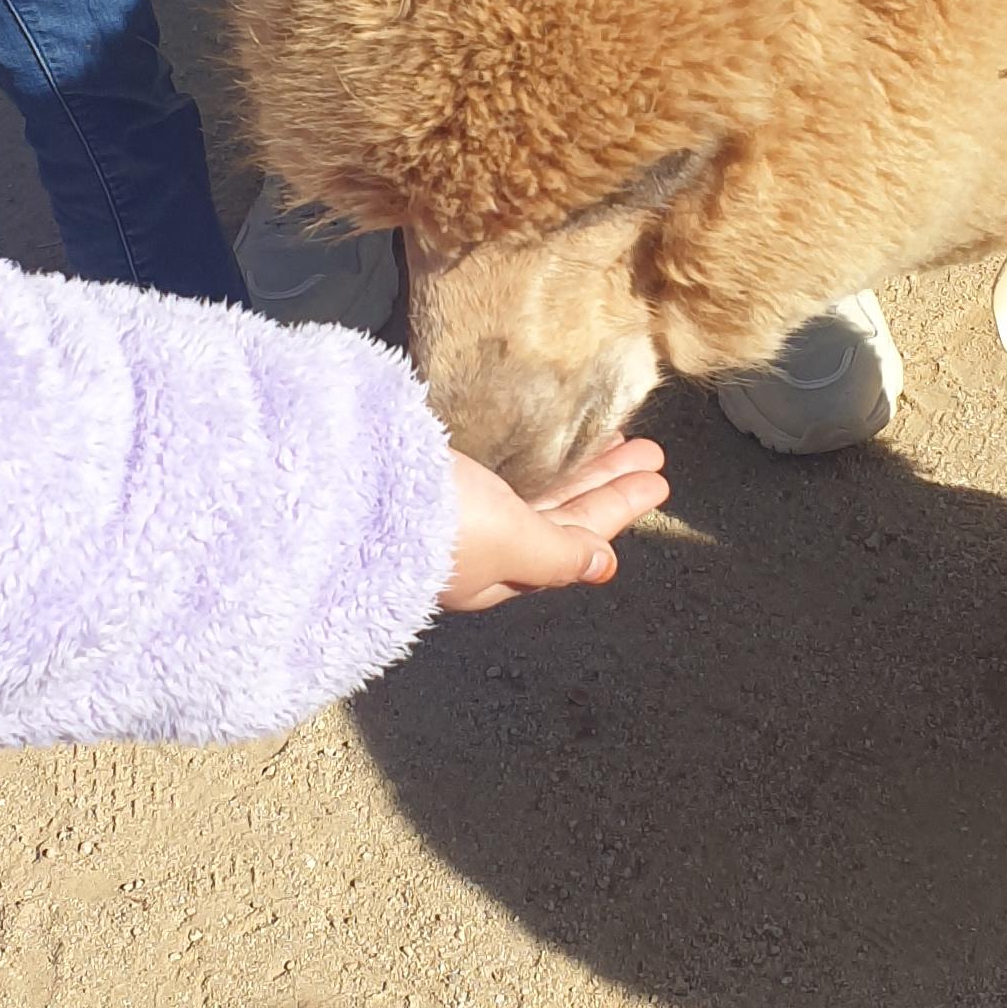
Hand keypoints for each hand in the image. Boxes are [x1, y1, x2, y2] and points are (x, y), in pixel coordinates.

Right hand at [440, 437, 669, 612]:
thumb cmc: (438, 525)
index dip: (618, 510)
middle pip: (560, 513)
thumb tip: (605, 567)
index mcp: (501, 572)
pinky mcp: (432, 480)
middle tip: (651, 451)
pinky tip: (545, 441)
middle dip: (606, 483)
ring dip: (580, 465)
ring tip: (621, 435)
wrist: (349, 493)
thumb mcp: (510, 543)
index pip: (576, 540)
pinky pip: (502, 472)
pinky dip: (535, 457)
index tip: (658, 482)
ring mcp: (454, 514)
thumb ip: (558, 554)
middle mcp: (480, 547)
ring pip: (534, 489)